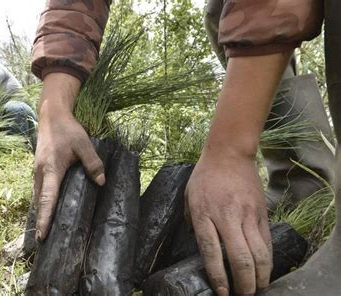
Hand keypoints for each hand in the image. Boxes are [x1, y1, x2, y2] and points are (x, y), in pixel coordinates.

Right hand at [33, 73, 104, 241]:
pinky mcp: (39, 169)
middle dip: (41, 221)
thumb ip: (93, 162)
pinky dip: (41, 202)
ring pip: (37, 196)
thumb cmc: (67, 130)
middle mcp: (40, 173)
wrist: (51, 115)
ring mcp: (37, 171)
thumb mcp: (84, 143)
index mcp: (51, 169)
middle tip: (44, 241)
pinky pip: (39, 190)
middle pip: (39, 201)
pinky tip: (47, 209)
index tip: (42, 235)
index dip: (45, 218)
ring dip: (40, 212)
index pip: (47, 199)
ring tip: (45, 230)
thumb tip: (101, 182)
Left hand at [186, 150, 270, 294]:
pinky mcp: (261, 212)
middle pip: (239, 258)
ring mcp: (247, 215)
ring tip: (257, 288)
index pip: (211, 252)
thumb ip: (192, 220)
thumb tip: (197, 240)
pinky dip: (268, 260)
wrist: (229, 153)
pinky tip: (265, 270)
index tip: (222, 291)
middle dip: (243, 284)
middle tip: (243, 295)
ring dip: (260, 277)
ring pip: (258, 254)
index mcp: (204, 215)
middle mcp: (226, 217)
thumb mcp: (189, 197)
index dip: (218, 276)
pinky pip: (267, 241)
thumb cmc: (205, 176)